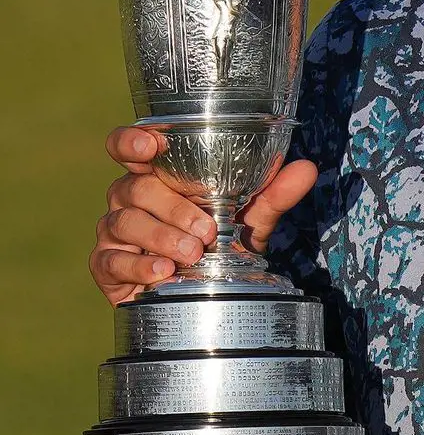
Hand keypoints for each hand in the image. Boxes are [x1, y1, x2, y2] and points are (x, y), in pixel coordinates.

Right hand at [89, 126, 317, 304]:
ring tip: (192, 254)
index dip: (132, 141)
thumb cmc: (220, 243)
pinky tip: (162, 272)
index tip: (151, 146)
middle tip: (205, 231)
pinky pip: (112, 259)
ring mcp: (114, 230)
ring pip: (125, 221)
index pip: (128, 147)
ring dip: (161, 237)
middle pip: (135, 188)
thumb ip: (274, 193)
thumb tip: (306, 168)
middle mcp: (129, 196)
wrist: (206, 293)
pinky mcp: (106, 264)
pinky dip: (139, 265)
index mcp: (157, 175)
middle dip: (172, 207)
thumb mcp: (251, 218)